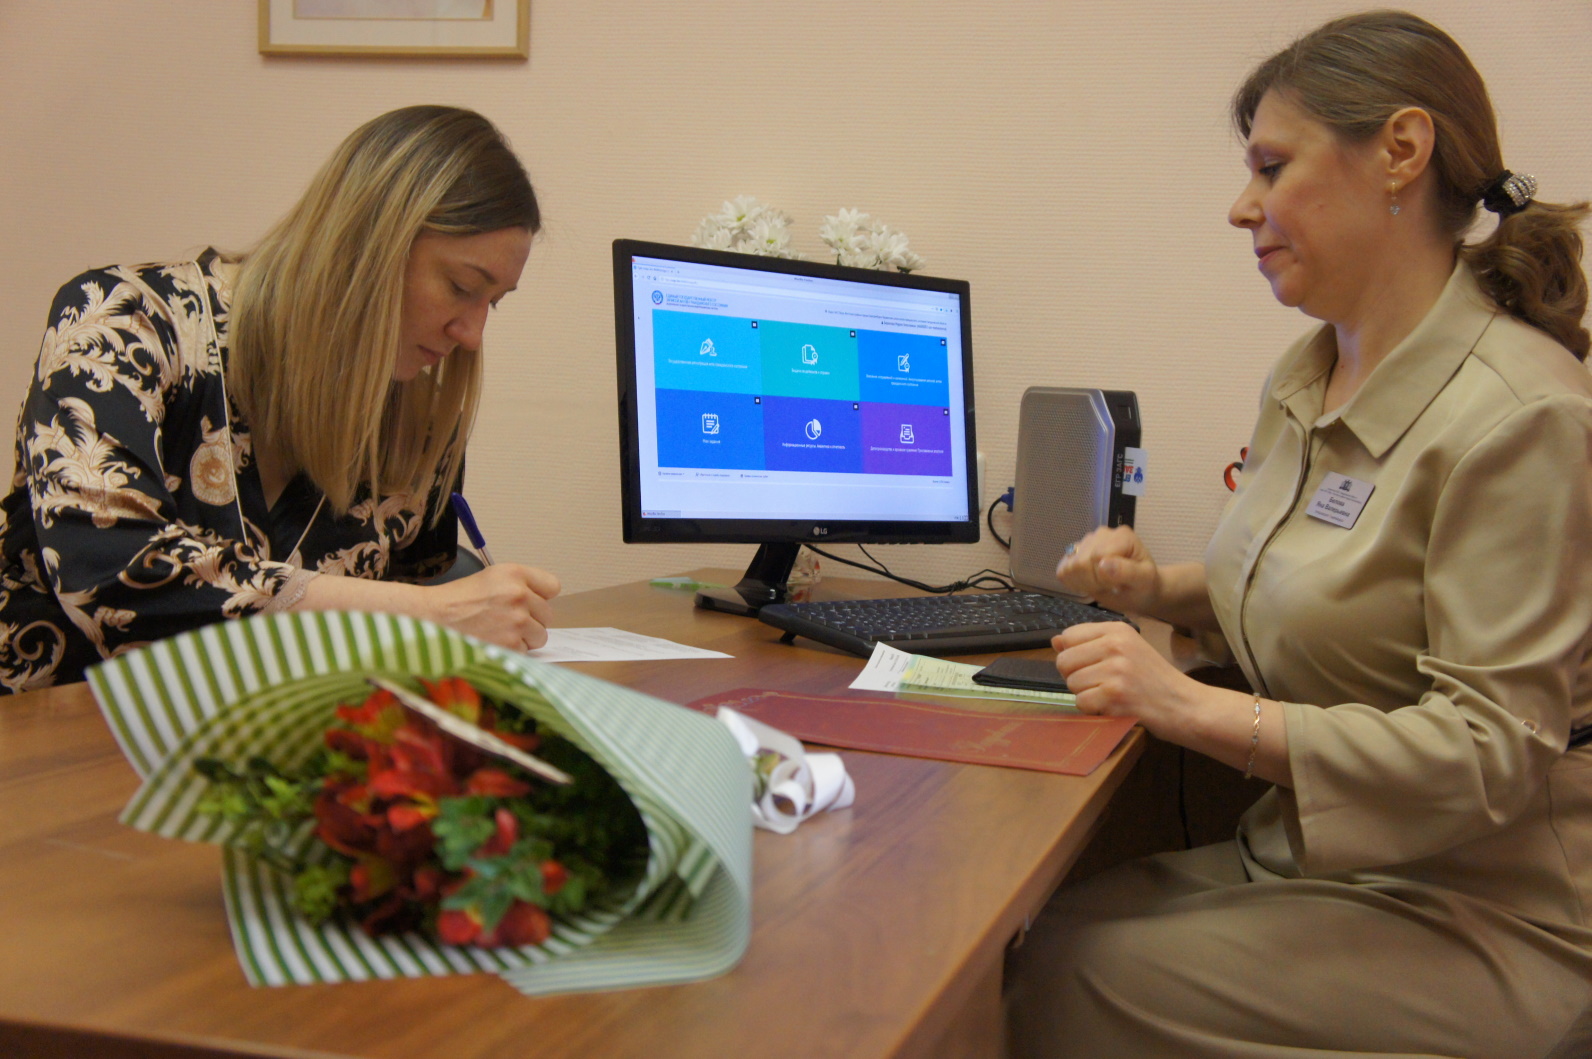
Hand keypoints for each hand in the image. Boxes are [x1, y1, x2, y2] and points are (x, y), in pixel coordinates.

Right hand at [424, 564, 560, 650]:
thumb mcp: (491, 578)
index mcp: (515, 574)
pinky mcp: (510, 644)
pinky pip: (526, 651)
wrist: (431, 618)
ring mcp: (516, 621)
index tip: (529, 602)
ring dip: (524, 637)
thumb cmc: (458, 600)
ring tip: (500, 631)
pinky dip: (512, 650)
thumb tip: (543, 603)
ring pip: (540, 635)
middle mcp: (519, 595)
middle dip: (531, 619)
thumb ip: (521, 585)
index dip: (540, 597)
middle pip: (548, 614)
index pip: (553, 586)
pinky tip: (493, 641)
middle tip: (506, 619)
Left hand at [1052, 621, 1196, 733]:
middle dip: (1076, 678)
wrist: (1186, 705)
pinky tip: (1114, 707)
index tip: (1094, 666)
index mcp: (1117, 630)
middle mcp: (1115, 644)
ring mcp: (1116, 669)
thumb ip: (1090, 644)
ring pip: (1072, 684)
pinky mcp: (1116, 694)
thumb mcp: (1127, 651)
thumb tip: (1055, 641)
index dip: (1073, 656)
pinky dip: (1094, 711)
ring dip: (1087, 696)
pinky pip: (1082, 703)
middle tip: (1103, 685)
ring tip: (1113, 695)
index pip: (1068, 636)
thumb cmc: (1155, 680)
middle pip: (1064, 661)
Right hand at [1055, 525, 1160, 613]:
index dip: (1101, 578)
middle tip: (1109, 587)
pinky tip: (1090, 583)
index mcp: (1122, 536)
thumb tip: (1103, 564)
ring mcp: (1087, 541)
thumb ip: (1127, 571)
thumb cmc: (1144, 585)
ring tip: (1101, 585)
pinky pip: (1063, 568)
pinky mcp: (1076, 551)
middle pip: (1080, 561)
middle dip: (1092, 582)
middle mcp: (1102, 533)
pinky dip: (1073, 581)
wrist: (1140, 588)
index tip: (1115, 587)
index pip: (1096, 557)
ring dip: (1083, 582)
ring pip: (1069, 565)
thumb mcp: (1144, 580)